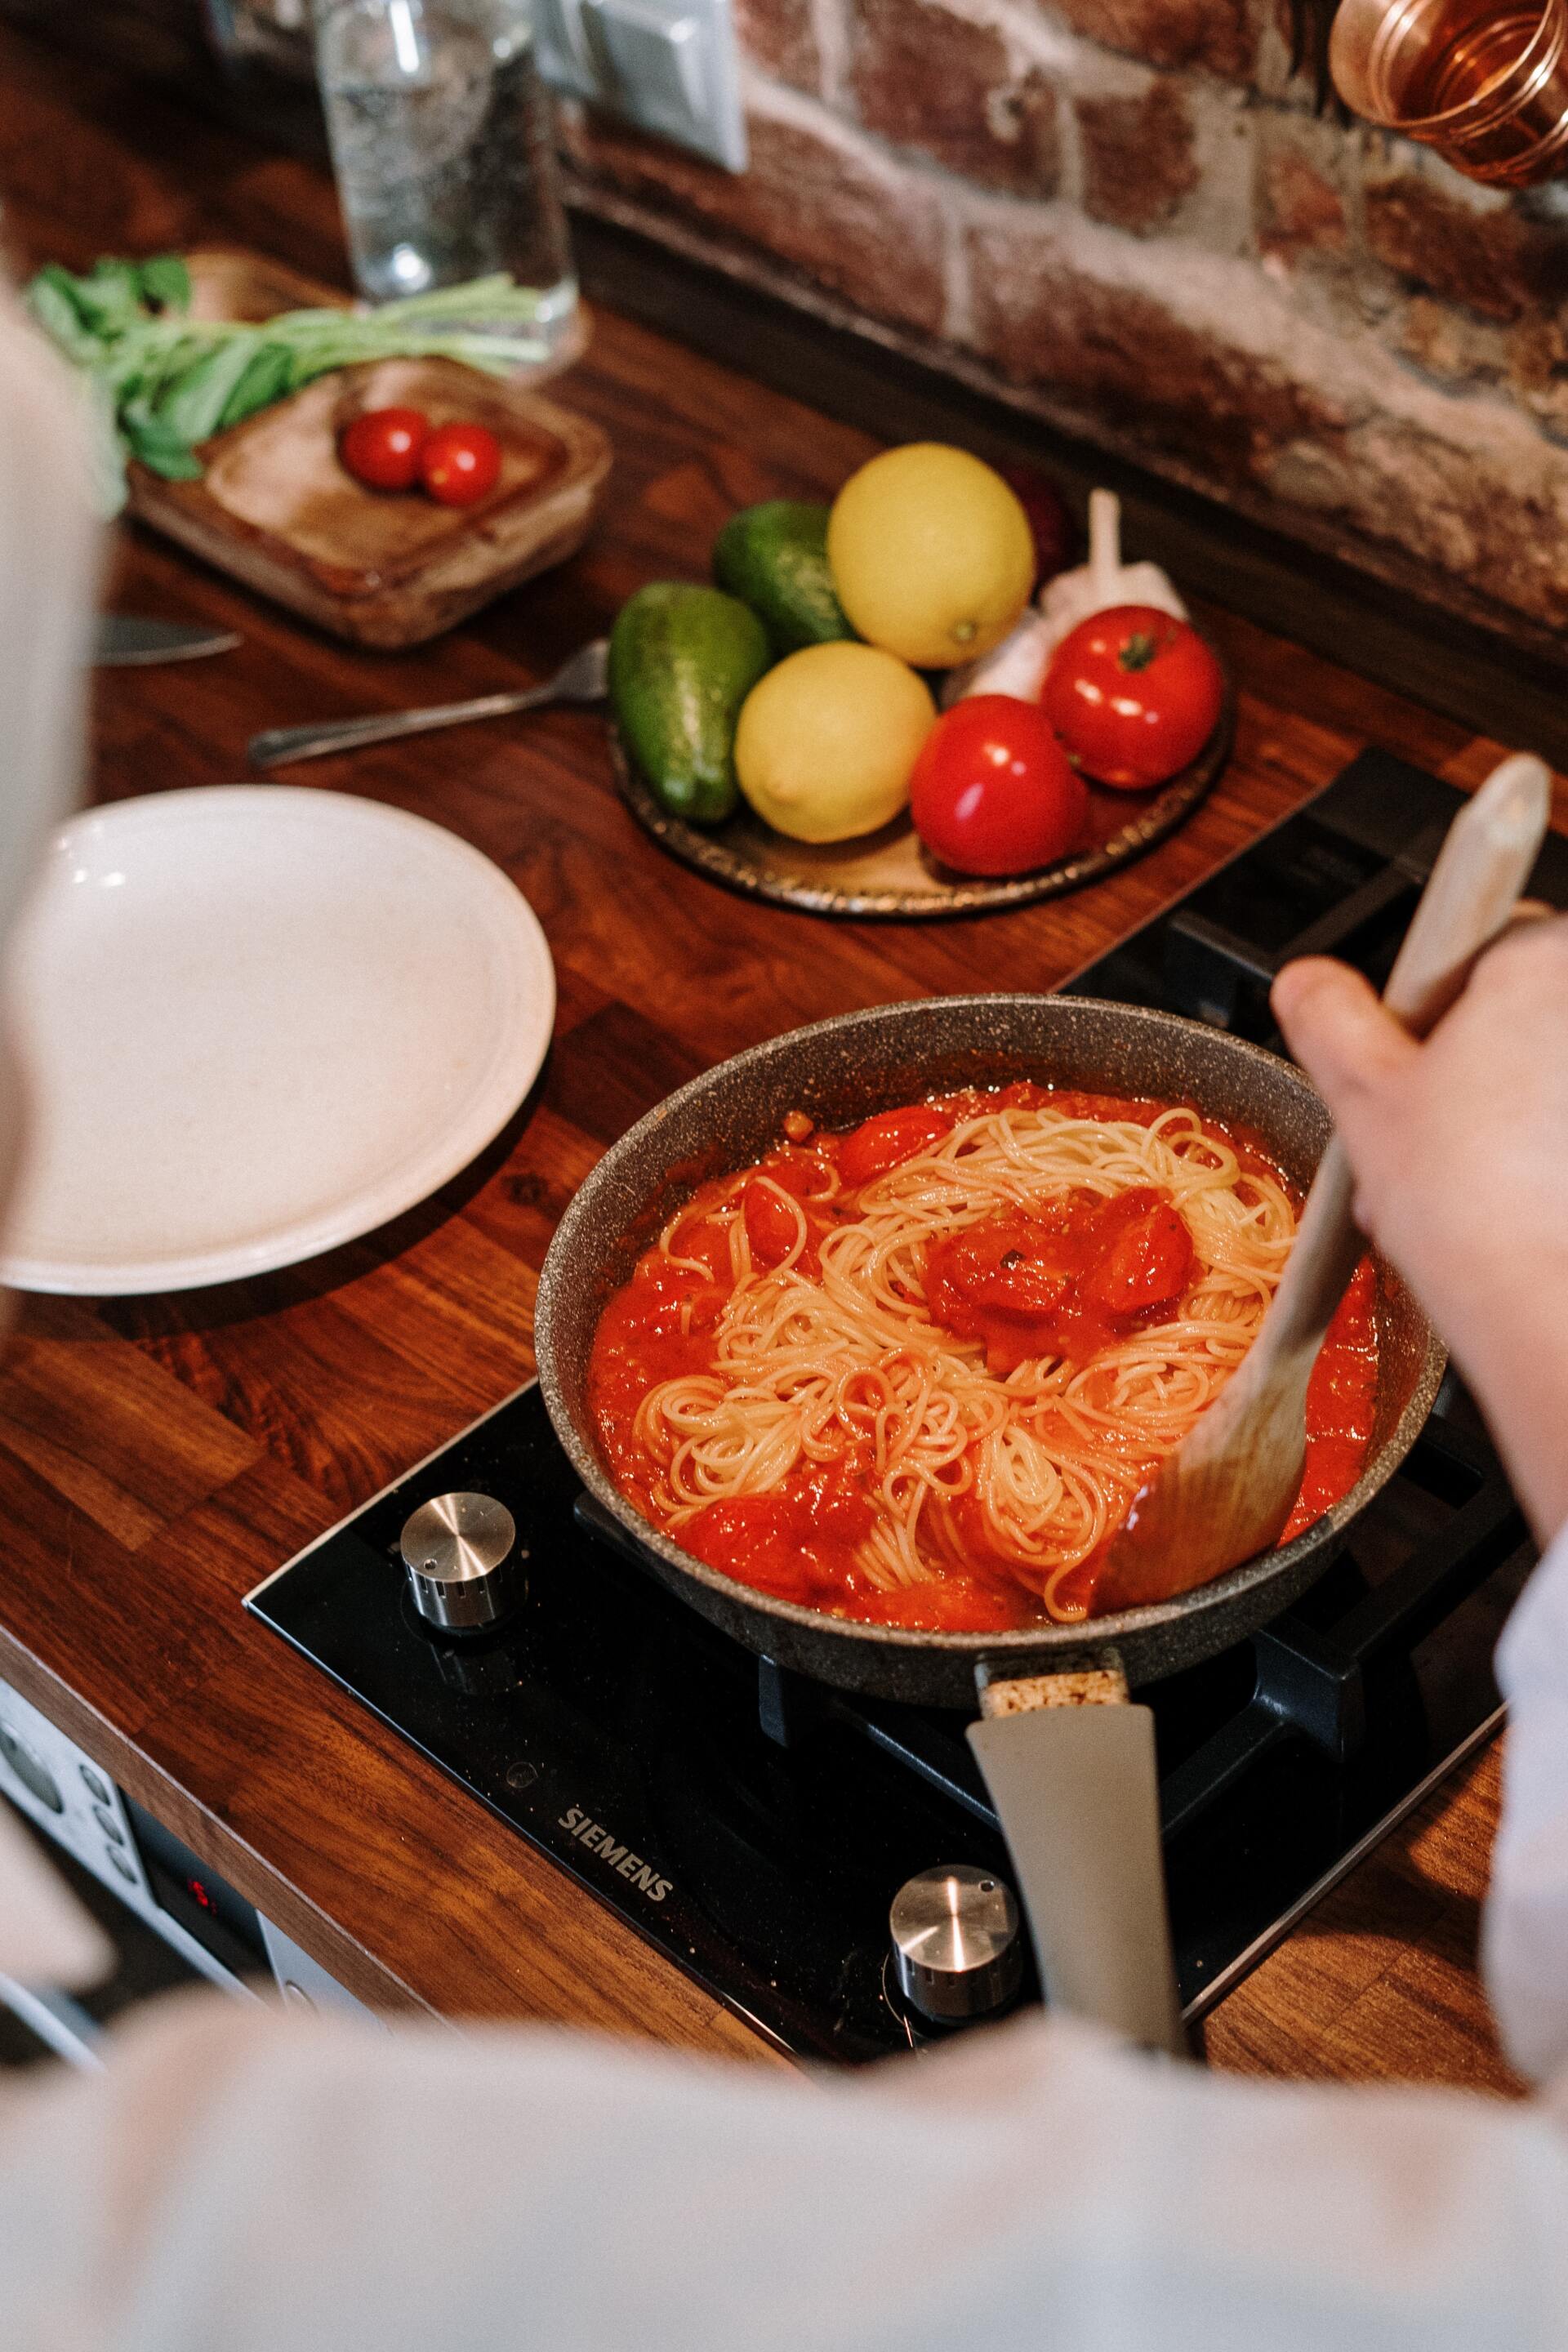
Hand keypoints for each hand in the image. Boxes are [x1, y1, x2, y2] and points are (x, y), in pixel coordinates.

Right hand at [1272, 916, 1567, 1545]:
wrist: (1551, 1307)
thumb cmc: (1475, 1205)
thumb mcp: (1364, 1097)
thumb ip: (1329, 1019)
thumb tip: (1307, 982)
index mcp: (1541, 959)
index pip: (1480, 945)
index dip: (1434, 1010)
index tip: (1416, 1062)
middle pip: (1530, 1010)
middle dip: (1482, 1066)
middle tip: (1437, 1132)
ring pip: (1553, 1075)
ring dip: (1518, 1114)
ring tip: (1474, 1180)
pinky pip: (1566, 1126)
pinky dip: (1552, 1153)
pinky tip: (1526, 1200)